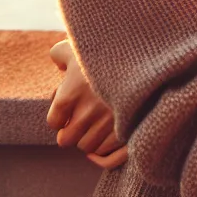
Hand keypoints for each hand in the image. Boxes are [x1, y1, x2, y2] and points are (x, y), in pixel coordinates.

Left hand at [46, 38, 128, 169]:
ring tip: (96, 123)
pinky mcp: (125, 130)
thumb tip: (58, 64)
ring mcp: (106, 123)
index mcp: (68, 96)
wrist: (142, 53)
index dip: (60, 117)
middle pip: (67, 140)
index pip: (54, 122)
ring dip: (89, 137)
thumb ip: (60, 54)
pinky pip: (106, 150)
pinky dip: (105, 143)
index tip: (69, 110)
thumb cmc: (106, 49)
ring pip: (87, 147)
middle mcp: (85, 113)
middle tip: (81, 120)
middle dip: (72, 131)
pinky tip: (109, 129)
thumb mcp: (78, 46)